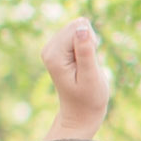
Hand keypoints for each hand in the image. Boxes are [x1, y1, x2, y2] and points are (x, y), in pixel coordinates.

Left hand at [37, 18, 107, 137]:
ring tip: (85, 66)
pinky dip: (86, 46)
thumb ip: (86, 51)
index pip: (78, 29)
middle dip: (89, 43)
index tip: (88, 65)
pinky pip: (77, 34)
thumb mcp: (91, 76)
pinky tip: (82, 64)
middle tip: (87, 66)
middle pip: (77, 26)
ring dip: (88, 45)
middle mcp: (49, 49)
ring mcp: (52, 48)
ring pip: (78, 28)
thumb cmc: (88, 99)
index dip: (91, 44)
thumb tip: (82, 27)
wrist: (80, 114)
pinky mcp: (58, 48)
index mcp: (54, 55)